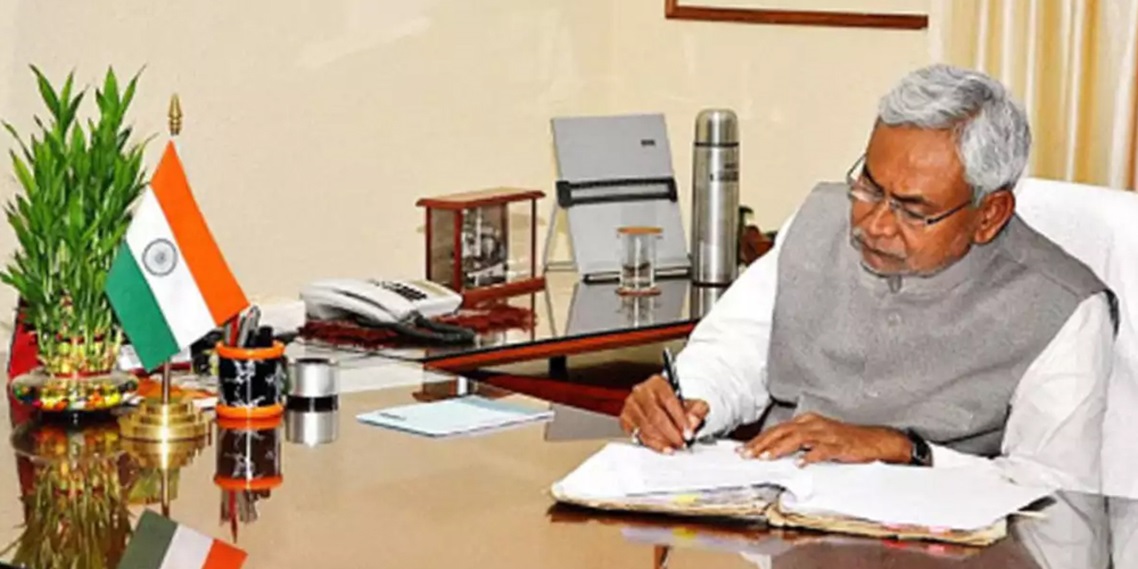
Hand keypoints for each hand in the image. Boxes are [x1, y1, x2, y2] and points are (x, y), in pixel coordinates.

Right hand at [619, 375, 708, 453]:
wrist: (656, 401)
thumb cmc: (673, 402)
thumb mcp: (690, 401)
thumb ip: (697, 410)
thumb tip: (693, 422)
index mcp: (658, 383)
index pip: (669, 401)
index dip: (680, 420)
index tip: (688, 433)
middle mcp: (641, 392)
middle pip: (656, 416)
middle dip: (671, 433)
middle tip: (681, 443)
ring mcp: (631, 405)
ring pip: (646, 428)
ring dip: (662, 440)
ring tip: (673, 446)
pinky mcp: (625, 419)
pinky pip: (638, 435)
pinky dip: (652, 444)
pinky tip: (662, 447)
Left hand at [740, 412, 910, 465]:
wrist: (874, 440)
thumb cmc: (844, 441)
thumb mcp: (817, 437)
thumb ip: (797, 442)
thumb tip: (773, 452)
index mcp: (806, 421)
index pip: (777, 429)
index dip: (759, 439)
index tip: (743, 450)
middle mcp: (813, 424)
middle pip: (782, 431)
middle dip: (762, 443)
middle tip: (746, 454)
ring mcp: (826, 434)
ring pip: (797, 438)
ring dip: (780, 448)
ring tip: (766, 458)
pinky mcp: (839, 445)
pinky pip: (822, 450)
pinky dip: (810, 456)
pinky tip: (800, 464)